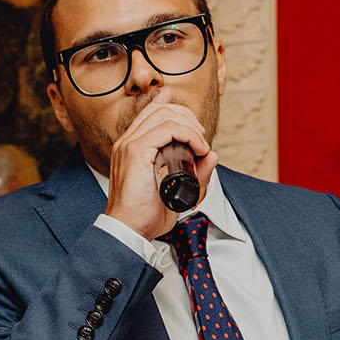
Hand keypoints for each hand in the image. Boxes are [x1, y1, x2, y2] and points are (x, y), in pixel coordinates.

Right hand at [104, 89, 217, 239]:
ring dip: (191, 126)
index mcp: (131, 147)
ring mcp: (130, 145)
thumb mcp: (176, 189)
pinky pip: (167, 129)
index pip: (151, 113)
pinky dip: (188, 135)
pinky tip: (197, 148)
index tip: (194, 124)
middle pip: (161, 109)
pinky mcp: (136, 152)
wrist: (128, 230)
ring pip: (165, 115)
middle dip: (189, 119)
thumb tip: (212, 155)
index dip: (175, 109)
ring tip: (201, 145)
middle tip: (201, 139)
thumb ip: (195, 172)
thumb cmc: (145, 214)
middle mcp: (128, 141)